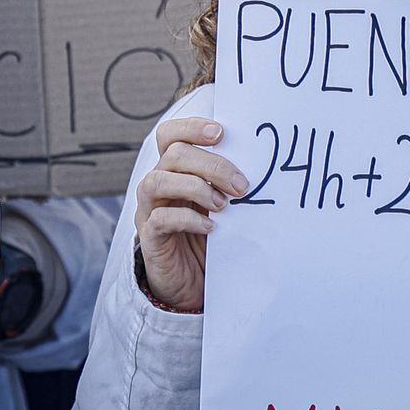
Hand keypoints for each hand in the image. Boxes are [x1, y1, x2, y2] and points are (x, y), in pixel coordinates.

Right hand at [135, 117, 247, 311]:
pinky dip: (187, 219)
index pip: (170, 135)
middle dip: (211, 165)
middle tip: (241, 184)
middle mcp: (157, 184)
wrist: (191, 282)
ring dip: (195, 188)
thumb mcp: (220, 204)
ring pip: (157, 181)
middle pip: (173, 154)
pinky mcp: (150, 237)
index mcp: (174, 170)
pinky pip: (160, 219)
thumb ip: (227, 183)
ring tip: (223, 205)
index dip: (191, 127)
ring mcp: (149, 210)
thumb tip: (260, 163)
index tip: (221, 132)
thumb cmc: (209, 236)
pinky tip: (210, 227)